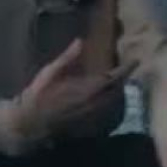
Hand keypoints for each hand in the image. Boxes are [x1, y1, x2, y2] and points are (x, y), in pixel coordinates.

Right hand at [17, 38, 137, 138]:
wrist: (29, 124)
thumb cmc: (38, 96)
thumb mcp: (49, 72)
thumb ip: (67, 58)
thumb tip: (81, 42)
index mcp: (87, 89)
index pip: (113, 78)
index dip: (126, 69)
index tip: (136, 60)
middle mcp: (94, 104)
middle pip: (116, 91)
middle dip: (122, 80)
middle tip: (126, 69)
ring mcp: (92, 116)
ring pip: (112, 102)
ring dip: (116, 91)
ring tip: (117, 81)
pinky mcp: (87, 124)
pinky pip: (105, 111)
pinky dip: (108, 102)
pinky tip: (103, 97)